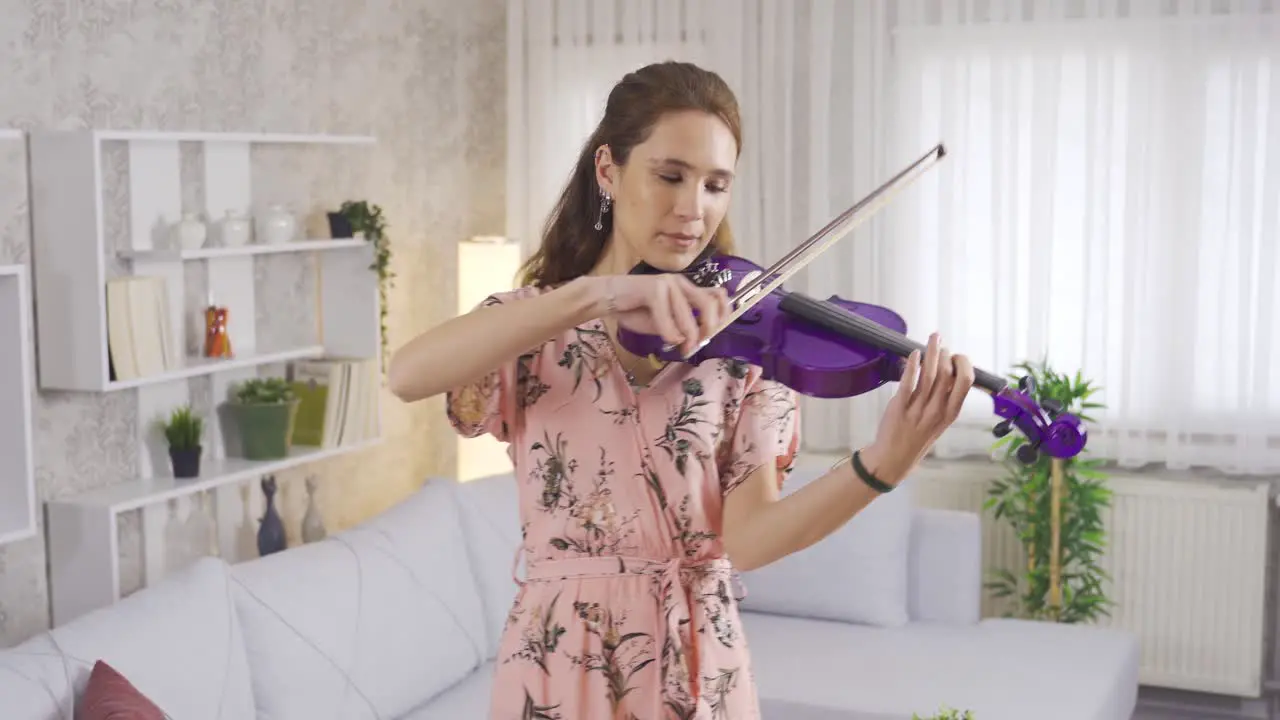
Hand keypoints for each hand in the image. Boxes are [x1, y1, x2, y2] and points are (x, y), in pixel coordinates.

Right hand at [598, 273, 730, 357]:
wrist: (608, 299)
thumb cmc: (634, 310)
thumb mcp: (664, 322)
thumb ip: (681, 327)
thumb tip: (696, 340)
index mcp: (686, 289)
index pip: (717, 295)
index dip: (723, 314)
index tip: (713, 333)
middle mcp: (680, 283)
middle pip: (709, 302)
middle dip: (708, 326)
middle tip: (699, 342)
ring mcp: (667, 283)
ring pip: (688, 313)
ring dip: (687, 335)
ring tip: (681, 347)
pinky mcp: (653, 288)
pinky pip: (667, 316)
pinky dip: (669, 332)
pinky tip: (666, 339)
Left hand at [861, 332, 974, 484]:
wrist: (894, 457)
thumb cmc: (918, 436)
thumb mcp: (940, 421)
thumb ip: (945, 399)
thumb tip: (949, 371)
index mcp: (950, 413)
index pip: (965, 382)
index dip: (963, 364)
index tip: (956, 356)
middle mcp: (937, 410)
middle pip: (947, 373)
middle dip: (946, 354)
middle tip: (941, 346)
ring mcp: (918, 409)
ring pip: (929, 374)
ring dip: (932, 352)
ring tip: (933, 338)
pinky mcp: (899, 407)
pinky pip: (908, 382)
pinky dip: (912, 365)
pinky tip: (914, 354)